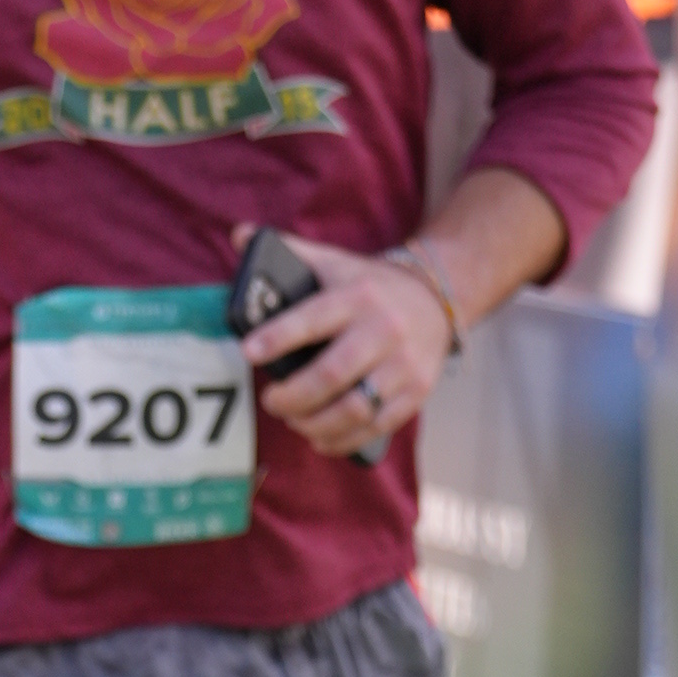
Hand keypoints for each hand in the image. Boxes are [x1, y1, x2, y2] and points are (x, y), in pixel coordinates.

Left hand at [232, 226, 456, 460]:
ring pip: (353, 409)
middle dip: (292, 397)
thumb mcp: (335, 262)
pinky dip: (341, 441)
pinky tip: (319, 438)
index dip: (278, 337)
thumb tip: (238, 235)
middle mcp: (384, 330)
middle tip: (271, 401)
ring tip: (294, 420)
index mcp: (357, 296)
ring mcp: (404, 364)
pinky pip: (375, 427)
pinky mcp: (416, 391)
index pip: (312, 318)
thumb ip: (289, 251)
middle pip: (331, 375)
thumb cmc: (369, 286)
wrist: (438, 297)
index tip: (249, 352)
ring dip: (313, 424)